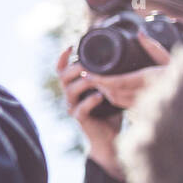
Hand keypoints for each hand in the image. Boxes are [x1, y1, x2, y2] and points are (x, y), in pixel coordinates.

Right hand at [55, 44, 122, 177]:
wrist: (109, 137)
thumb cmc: (111, 112)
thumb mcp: (109, 90)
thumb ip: (108, 76)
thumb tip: (121, 55)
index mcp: (74, 86)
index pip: (61, 69)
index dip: (63, 57)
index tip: (71, 45)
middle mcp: (70, 95)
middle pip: (63, 77)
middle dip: (74, 67)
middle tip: (87, 63)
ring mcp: (73, 107)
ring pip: (70, 90)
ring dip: (83, 82)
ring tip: (95, 78)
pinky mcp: (80, 118)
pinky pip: (81, 108)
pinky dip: (90, 101)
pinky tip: (101, 96)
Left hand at [84, 32, 171, 107]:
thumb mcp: (170, 59)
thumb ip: (153, 47)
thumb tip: (140, 32)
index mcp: (151, 79)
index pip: (119, 82)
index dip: (101, 80)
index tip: (88, 74)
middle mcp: (147, 94)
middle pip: (114, 92)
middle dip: (98, 85)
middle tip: (88, 76)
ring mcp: (146, 104)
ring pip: (117, 100)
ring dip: (104, 92)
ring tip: (96, 81)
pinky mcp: (145, 110)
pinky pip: (124, 105)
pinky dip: (113, 98)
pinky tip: (108, 91)